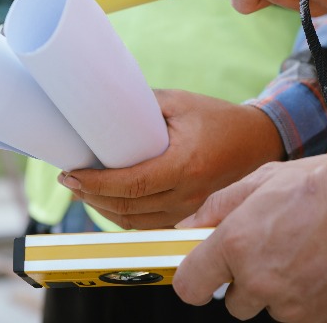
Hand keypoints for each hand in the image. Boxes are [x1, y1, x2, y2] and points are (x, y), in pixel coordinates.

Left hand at [57, 89, 283, 229]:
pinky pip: (149, 224)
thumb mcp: (180, 102)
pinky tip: (108, 202)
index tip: (72, 175)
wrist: (257, 140)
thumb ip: (143, 104)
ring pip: (136, 222)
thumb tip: (102, 102)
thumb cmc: (219, 118)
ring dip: (104, 210)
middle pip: (128, 207)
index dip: (96, 184)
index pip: (132, 184)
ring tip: (82, 190)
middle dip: (92, 197)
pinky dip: (124, 217)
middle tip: (69, 180)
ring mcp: (189, 209)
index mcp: (184, 165)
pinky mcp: (188, 214)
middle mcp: (188, 193)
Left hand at [173, 154, 326, 322]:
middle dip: (250, 281)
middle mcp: (262, 282)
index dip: (197, 278)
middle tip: (278, 249)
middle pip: (236, 304)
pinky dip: (319, 298)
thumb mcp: (266, 178)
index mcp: (238, 245)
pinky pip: (312, 316)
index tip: (207, 272)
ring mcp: (297, 308)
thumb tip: (188, 226)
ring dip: (287, 289)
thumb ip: (220, 206)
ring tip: (313, 253)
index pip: (190, 286)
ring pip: (277, 310)